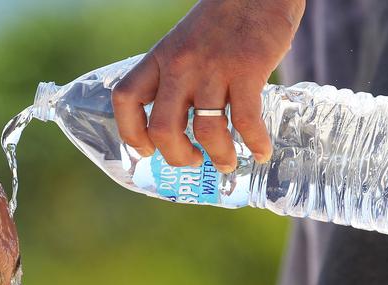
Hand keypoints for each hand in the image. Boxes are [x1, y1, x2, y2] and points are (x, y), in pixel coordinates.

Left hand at [111, 0, 304, 171]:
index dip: (130, 132)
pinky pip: (246, 119)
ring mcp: (214, 68)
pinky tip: (261, 151)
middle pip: (163, 128)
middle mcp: (181, 65)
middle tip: (191, 161)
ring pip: (204, 130)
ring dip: (217, 156)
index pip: (126, 99)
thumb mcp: (183, 42)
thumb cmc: (223, 19)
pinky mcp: (248, 69)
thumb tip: (178, 118)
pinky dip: (254, 142)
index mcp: (160, 58)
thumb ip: (176, 74)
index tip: (145, 150)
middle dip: (176, 156)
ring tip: (227, 163)